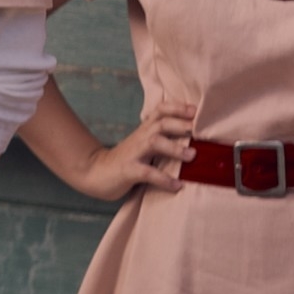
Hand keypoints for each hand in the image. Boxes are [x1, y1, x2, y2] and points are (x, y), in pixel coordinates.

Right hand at [65, 106, 192, 200]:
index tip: (196, 110)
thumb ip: (163, 140)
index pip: (161, 111)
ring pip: (154, 142)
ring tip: (192, 155)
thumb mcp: (143, 144)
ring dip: (174, 148)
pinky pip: (147, 172)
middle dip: (180, 124)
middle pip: (160, 123)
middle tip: (199, 130)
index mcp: (145, 130)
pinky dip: (164, 179)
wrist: (95, 172)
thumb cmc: (127, 160)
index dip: (178, 108)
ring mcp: (133, 153)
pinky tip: (176, 186)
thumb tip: (197, 143)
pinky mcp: (128, 170)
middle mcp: (140, 137)